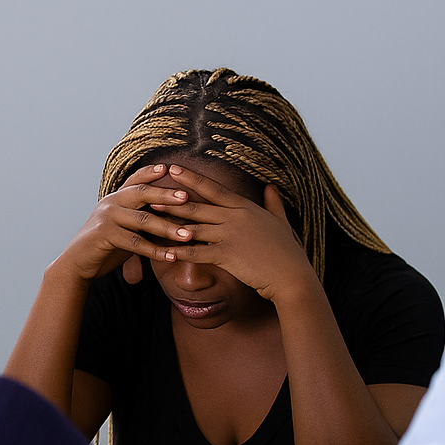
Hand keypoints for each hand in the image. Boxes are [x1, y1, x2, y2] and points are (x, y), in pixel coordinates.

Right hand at [56, 165, 195, 284]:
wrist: (77, 263)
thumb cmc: (105, 246)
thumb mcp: (125, 227)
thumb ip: (142, 219)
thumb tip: (173, 218)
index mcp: (116, 198)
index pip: (136, 180)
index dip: (151, 173)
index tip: (170, 167)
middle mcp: (111, 203)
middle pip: (142, 193)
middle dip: (166, 195)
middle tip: (187, 197)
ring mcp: (106, 218)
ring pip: (142, 220)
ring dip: (167, 228)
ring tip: (188, 236)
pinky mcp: (104, 235)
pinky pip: (135, 242)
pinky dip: (155, 251)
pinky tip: (171, 257)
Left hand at [150, 167, 314, 301]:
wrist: (292, 276)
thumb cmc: (287, 251)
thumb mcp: (281, 222)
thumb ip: (273, 203)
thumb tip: (271, 187)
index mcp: (245, 207)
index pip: (214, 189)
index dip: (192, 178)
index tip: (174, 169)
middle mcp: (235, 217)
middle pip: (198, 205)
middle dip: (173, 199)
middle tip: (151, 192)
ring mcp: (230, 235)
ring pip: (194, 226)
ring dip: (171, 223)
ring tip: (151, 218)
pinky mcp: (227, 255)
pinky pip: (197, 253)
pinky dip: (180, 253)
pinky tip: (164, 252)